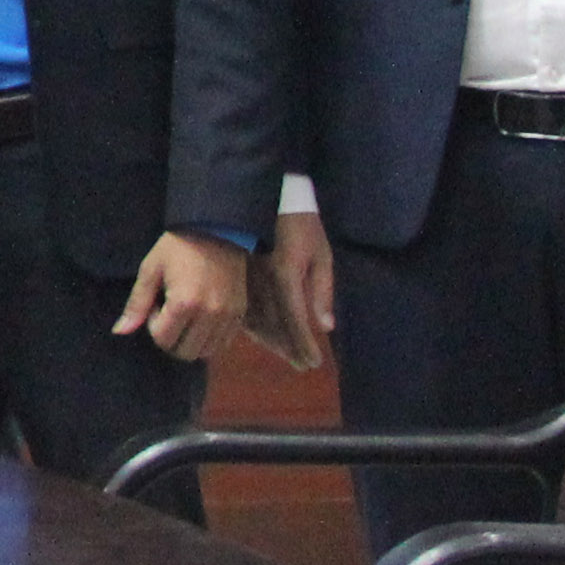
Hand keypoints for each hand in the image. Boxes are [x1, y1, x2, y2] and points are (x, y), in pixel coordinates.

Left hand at [114, 230, 248, 363]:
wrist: (217, 229)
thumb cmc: (178, 247)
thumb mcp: (150, 269)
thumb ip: (136, 303)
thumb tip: (120, 331)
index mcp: (184, 303)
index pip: (163, 340)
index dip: (153, 326)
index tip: (156, 305)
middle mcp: (210, 315)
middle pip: (185, 352)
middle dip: (171, 338)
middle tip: (168, 313)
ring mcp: (228, 316)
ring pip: (205, 352)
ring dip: (190, 341)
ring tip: (185, 315)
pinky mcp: (240, 314)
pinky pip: (223, 343)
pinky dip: (208, 339)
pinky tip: (200, 317)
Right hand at [247, 209, 335, 371]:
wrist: (265, 198)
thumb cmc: (301, 225)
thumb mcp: (321, 254)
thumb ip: (323, 290)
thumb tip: (326, 326)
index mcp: (286, 276)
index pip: (295, 320)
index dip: (304, 344)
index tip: (314, 362)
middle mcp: (263, 282)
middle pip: (275, 325)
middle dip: (290, 348)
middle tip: (303, 365)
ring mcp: (247, 280)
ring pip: (257, 320)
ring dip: (272, 341)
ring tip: (288, 356)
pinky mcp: (238, 276)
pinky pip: (244, 308)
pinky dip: (255, 327)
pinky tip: (262, 336)